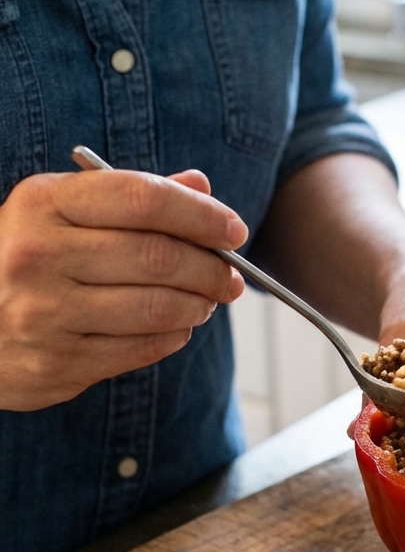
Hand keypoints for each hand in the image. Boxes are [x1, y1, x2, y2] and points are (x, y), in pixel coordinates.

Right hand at [0, 168, 247, 410]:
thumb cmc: (23, 258)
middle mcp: (38, 255)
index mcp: (42, 204)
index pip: (143, 198)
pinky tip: (177, 325)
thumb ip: (130, 199)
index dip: (200, 215)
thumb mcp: (61, 212)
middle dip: (211, 268)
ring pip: (157, 307)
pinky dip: (173, 335)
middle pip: (159, 257)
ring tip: (207, 300)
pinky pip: (141, 348)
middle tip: (232, 276)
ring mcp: (44, 313)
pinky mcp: (56, 362)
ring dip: (199, 304)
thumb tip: (201, 188)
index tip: (234, 229)